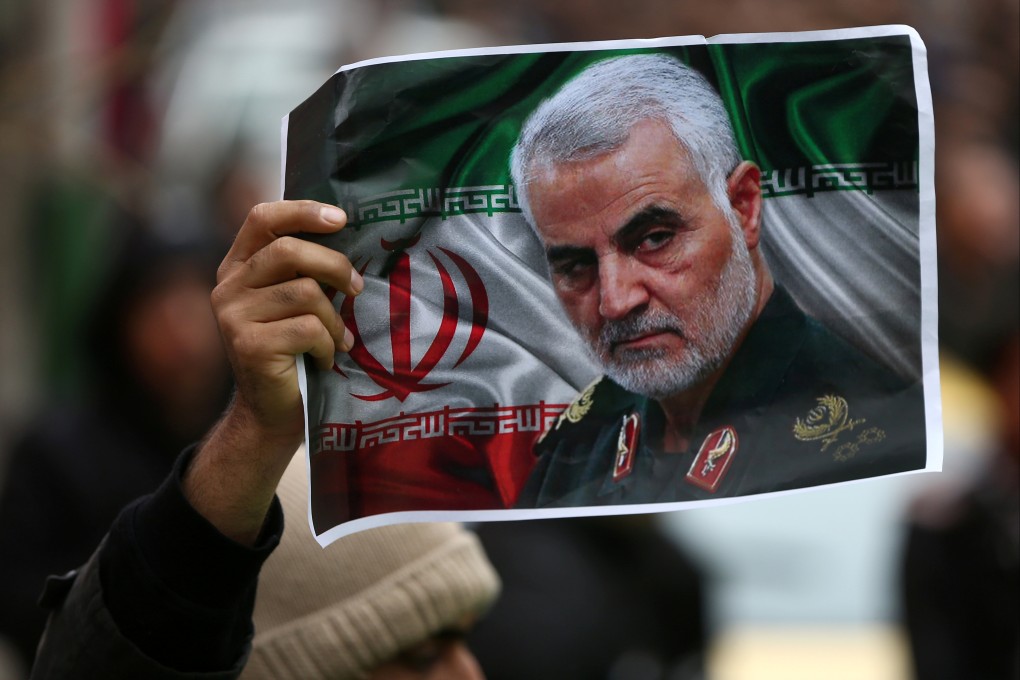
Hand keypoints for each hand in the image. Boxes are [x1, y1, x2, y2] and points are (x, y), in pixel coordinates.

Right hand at [185, 200, 361, 543]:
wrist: (271, 414)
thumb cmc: (294, 354)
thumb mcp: (294, 303)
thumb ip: (304, 269)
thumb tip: (350, 231)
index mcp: (238, 267)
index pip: (262, 218)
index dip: (302, 211)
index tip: (341, 218)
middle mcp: (227, 286)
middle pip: (289, 251)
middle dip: (334, 266)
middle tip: (357, 288)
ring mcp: (232, 315)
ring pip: (305, 293)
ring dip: (334, 319)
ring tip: (338, 339)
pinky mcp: (247, 344)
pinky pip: (307, 328)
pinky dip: (328, 344)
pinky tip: (327, 359)